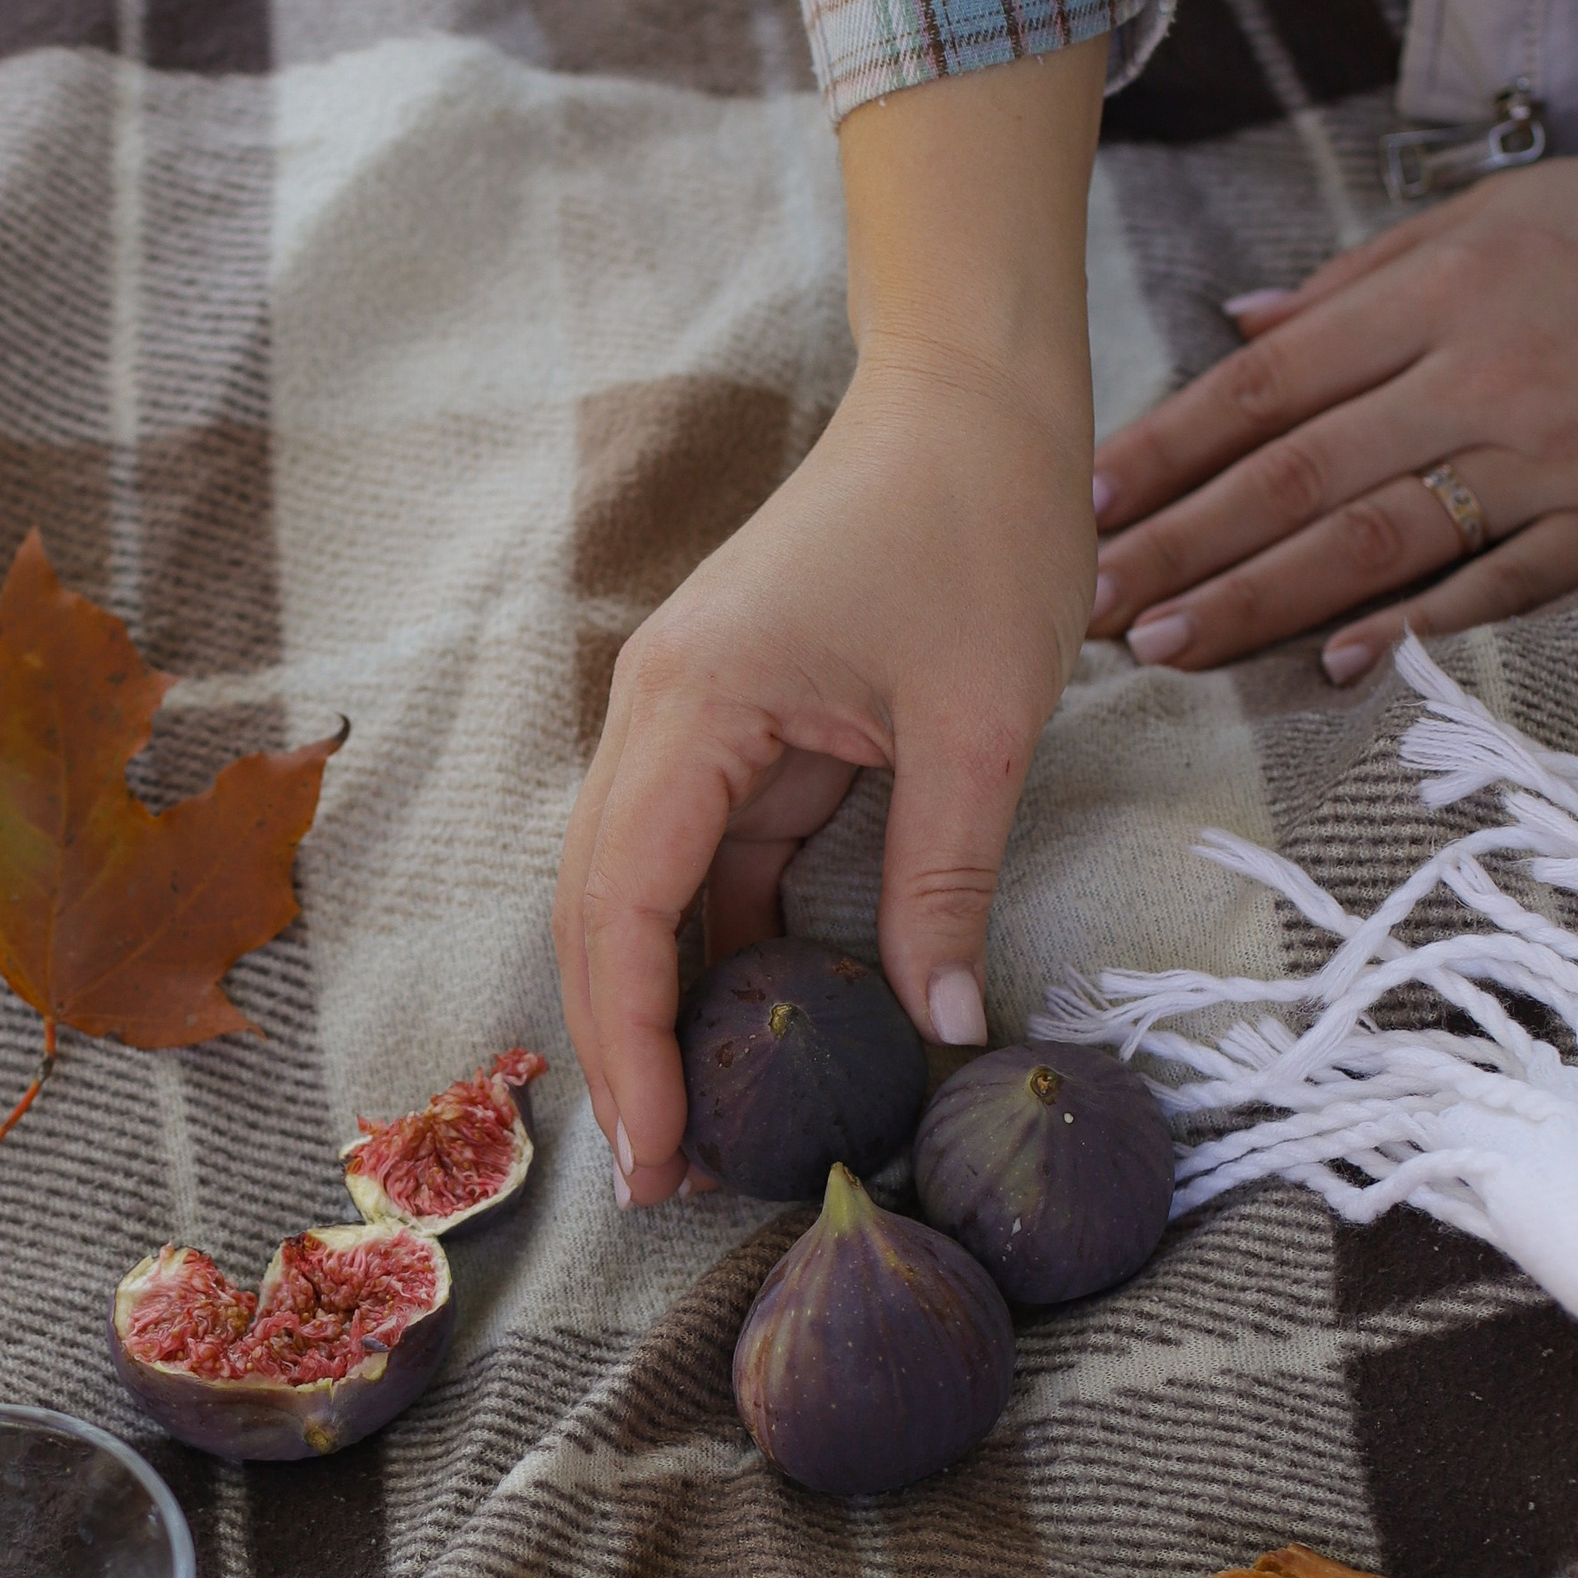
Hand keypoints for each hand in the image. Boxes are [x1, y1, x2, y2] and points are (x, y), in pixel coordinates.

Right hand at [554, 344, 1095, 1204]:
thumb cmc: (979, 522)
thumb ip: (943, 882)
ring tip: (691, 1136)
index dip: (631, 1045)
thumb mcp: (980, 721)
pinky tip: (746, 1041)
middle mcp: (655, 715)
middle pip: (597, 914)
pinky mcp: (731, 732)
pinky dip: (713, 955)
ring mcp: (684, 723)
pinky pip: (701, 866)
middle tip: (656, 1184)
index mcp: (692, 705)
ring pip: (636, 897)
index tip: (655, 1156)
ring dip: (655, 1011)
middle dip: (617, 1051)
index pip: (624, 908)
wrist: (975, 393)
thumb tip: (940, 1031)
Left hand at [1089, 159, 1577, 680]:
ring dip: (1263, 598)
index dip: (1169, 449)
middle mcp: (1481, 369)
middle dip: (1183, 544)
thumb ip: (1360, 276)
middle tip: (1088, 606)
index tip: (1084, 506)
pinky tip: (1337, 666)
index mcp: (1442, 288)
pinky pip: (1503, 584)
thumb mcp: (1502, 216)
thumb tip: (1236, 324)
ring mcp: (1550, 451)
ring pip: (1379, 535)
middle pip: (1300, 470)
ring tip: (1168, 646)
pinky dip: (1420, 626)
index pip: (1268, 383)